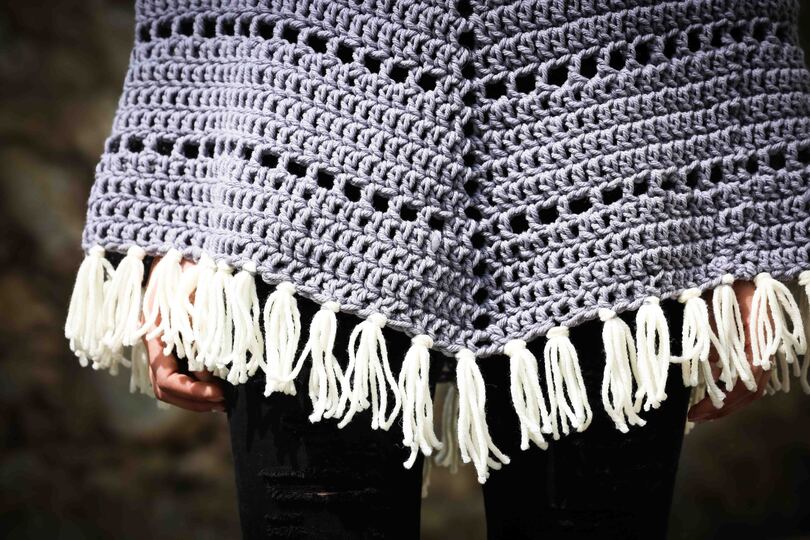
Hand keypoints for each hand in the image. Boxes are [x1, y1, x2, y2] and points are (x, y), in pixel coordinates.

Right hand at [144, 257, 225, 411]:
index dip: (192, 392)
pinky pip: (180, 372)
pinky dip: (198, 384)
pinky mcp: (174, 342)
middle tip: (225, 402)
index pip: (165, 379)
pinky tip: (219, 382)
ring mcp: (162, 344)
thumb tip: (211, 364)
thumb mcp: (199, 290)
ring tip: (224, 397)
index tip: (219, 393)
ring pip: (171, 385)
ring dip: (196, 396)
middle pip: (166, 389)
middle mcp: (154, 343)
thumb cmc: (190, 266)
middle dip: (195, 401)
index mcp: (154, 334)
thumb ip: (203, 324)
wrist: (180, 250)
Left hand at [687, 280, 770, 422]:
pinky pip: (745, 374)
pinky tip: (710, 393)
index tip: (698, 410)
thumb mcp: (714, 300)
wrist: (735, 266)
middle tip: (696, 417)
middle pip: (751, 389)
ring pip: (751, 385)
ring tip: (701, 412)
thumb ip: (712, 327)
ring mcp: (761, 347)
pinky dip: (729, 388)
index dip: (727, 398)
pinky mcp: (753, 347)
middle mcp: (765, 344)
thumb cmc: (725, 280)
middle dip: (724, 408)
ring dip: (728, 402)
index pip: (750, 377)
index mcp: (760, 333)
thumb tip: (709, 363)